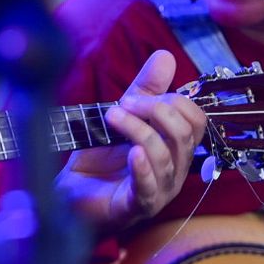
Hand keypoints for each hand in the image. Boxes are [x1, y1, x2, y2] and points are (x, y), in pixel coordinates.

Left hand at [58, 51, 205, 231]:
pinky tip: (133, 154)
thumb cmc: (99, 161)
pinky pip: (149, 189)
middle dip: (157, 111)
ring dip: (139, 131)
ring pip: (166, 157)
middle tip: (123, 103)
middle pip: (185, 136)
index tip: (136, 95)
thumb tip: (165, 56)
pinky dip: (143, 168)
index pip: (195, 121)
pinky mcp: (136, 207)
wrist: (68, 194)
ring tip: (113, 117)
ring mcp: (158, 192)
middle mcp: (174, 171)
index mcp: (175, 149)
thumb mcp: (122, 117)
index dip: (173, 102)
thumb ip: (144, 90)